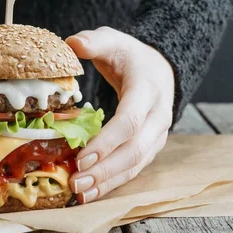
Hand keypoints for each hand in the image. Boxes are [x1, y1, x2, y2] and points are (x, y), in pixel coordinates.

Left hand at [65, 27, 174, 203]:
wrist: (160, 68)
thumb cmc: (130, 55)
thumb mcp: (113, 40)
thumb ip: (94, 41)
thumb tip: (72, 43)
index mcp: (147, 89)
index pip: (130, 121)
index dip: (107, 141)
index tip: (82, 157)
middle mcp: (157, 116)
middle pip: (134, 149)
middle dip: (105, 169)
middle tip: (76, 181)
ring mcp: (157, 134)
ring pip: (136, 164)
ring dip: (108, 181)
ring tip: (80, 192)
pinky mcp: (151, 146)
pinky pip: (134, 168)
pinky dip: (113, 182)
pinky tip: (91, 192)